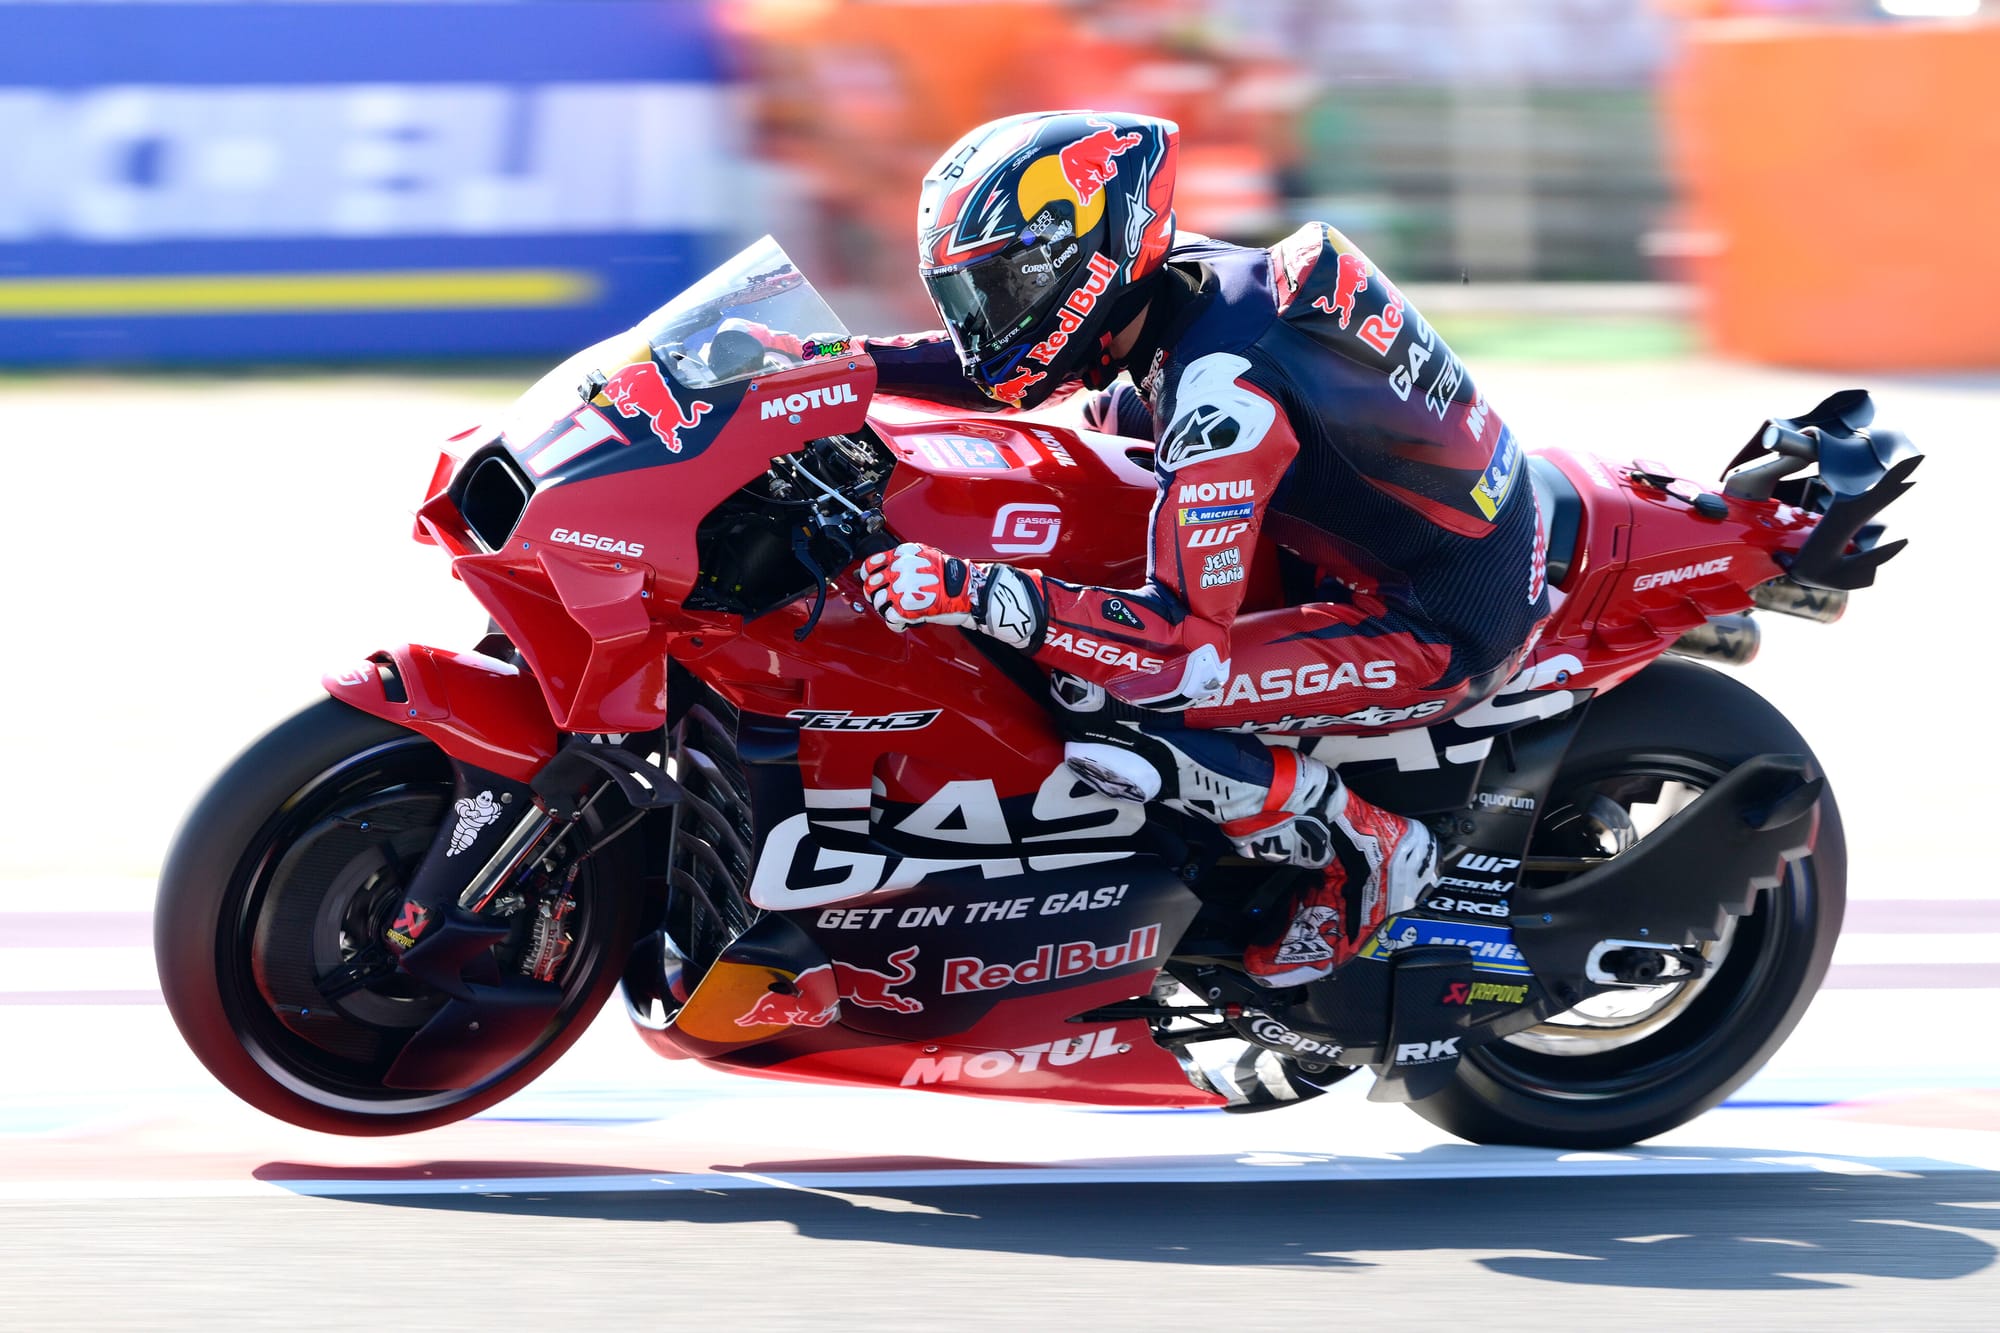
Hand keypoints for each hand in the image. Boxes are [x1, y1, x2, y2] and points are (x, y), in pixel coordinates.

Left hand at [862, 543, 977, 630]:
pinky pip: (890, 618)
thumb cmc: (950, 574)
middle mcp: (898, 571)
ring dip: (885, 610)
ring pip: (878, 603)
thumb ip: (903, 560)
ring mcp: (901, 589)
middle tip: (883, 599)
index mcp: (901, 555)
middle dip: (874, 595)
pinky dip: (895, 623)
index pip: (870, 565)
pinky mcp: (906, 608)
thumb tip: (886, 569)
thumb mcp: (924, 555)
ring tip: (896, 611)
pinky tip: (903, 622)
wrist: (967, 590)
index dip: (866, 575)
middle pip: (870, 586)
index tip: (869, 581)